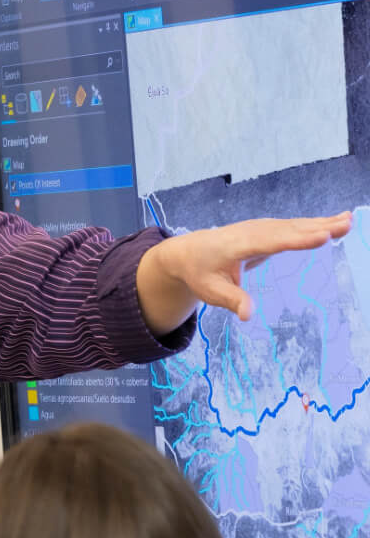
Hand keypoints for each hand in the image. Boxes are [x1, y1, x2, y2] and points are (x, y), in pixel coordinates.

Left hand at [137, 213, 351, 334]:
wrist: (188, 252)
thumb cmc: (200, 273)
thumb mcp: (211, 291)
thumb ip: (232, 300)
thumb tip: (248, 316)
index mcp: (237, 245)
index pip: (270, 242)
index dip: (296, 239)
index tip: (320, 236)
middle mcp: (251, 232)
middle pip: (287, 230)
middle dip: (316, 227)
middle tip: (345, 225)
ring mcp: (260, 228)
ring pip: (294, 225)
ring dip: (322, 222)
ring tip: (349, 221)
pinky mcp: (267, 230)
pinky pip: (293, 227)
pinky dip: (315, 224)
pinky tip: (336, 222)